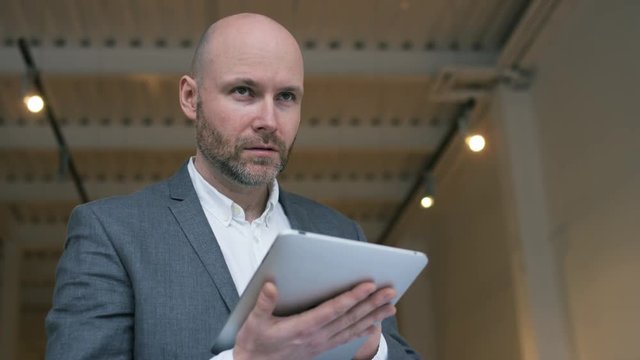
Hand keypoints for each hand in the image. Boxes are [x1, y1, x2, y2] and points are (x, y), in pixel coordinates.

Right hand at [233, 281, 395, 359]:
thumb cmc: (254, 344)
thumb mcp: (254, 323)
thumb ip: (264, 304)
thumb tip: (271, 286)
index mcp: (302, 328)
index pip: (333, 309)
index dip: (352, 297)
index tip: (368, 285)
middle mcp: (316, 336)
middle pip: (350, 318)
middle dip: (371, 303)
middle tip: (390, 291)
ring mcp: (321, 343)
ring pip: (352, 328)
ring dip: (373, 316)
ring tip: (390, 306)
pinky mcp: (321, 347)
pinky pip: (347, 338)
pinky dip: (363, 330)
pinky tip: (374, 325)